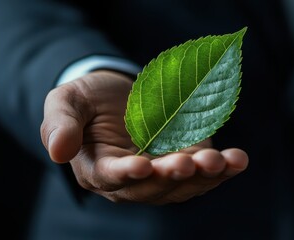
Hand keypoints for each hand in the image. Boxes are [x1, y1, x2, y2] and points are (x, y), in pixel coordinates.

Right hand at [40, 70, 248, 204]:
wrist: (120, 93)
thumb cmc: (89, 99)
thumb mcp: (66, 101)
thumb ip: (59, 124)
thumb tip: (56, 153)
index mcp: (97, 168)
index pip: (110, 178)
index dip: (125, 174)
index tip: (142, 165)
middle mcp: (131, 179)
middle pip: (151, 188)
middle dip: (170, 177)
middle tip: (186, 163)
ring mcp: (161, 173)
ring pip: (182, 186)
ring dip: (202, 177)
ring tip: (221, 161)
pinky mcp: (185, 161)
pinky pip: (204, 173)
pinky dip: (222, 169)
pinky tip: (237, 159)